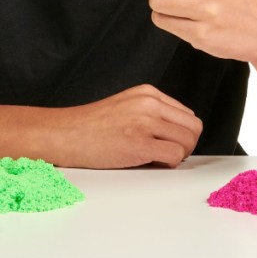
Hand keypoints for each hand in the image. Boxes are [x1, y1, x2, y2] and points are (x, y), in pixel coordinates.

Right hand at [55, 84, 202, 168]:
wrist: (63, 134)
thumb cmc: (91, 126)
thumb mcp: (126, 106)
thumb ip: (152, 113)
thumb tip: (178, 134)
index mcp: (148, 93)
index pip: (187, 114)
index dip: (183, 133)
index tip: (172, 143)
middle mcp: (150, 104)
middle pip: (193, 127)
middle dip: (188, 145)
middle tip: (172, 155)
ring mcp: (145, 122)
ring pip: (187, 142)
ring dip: (179, 155)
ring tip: (161, 159)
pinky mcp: (139, 143)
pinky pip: (174, 155)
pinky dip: (170, 163)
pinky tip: (154, 163)